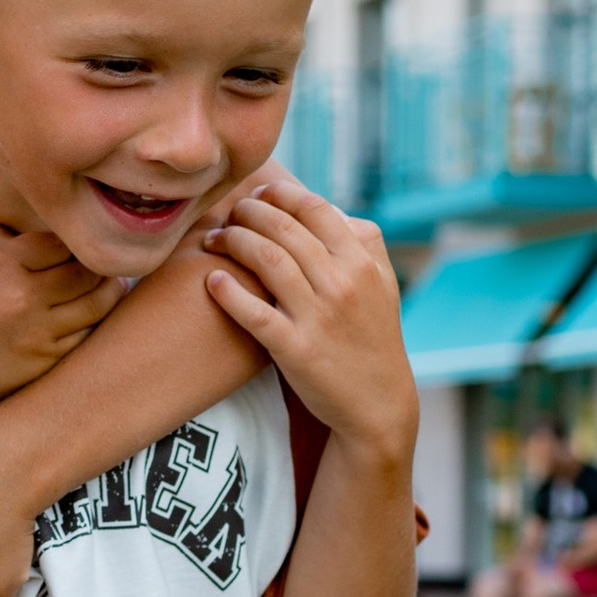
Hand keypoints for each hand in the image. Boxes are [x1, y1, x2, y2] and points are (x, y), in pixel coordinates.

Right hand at [0, 221, 119, 422]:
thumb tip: (35, 232)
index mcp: (5, 264)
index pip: (63, 241)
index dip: (75, 238)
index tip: (78, 239)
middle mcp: (27, 297)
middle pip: (88, 270)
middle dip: (99, 262)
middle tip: (105, 258)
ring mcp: (40, 332)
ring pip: (98, 304)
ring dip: (110, 289)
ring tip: (111, 282)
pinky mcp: (45, 360)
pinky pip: (88, 335)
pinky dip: (98, 320)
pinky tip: (96, 312)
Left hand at [200, 167, 417, 462]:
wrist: (378, 403)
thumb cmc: (374, 337)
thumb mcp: (383, 284)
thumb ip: (363, 242)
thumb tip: (328, 208)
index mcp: (361, 262)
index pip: (315, 208)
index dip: (280, 194)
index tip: (259, 193)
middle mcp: (342, 283)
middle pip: (283, 229)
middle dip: (249, 212)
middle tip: (230, 213)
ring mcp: (318, 316)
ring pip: (266, 259)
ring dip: (232, 241)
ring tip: (214, 239)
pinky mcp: (295, 350)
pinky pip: (254, 312)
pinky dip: (228, 292)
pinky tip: (212, 280)